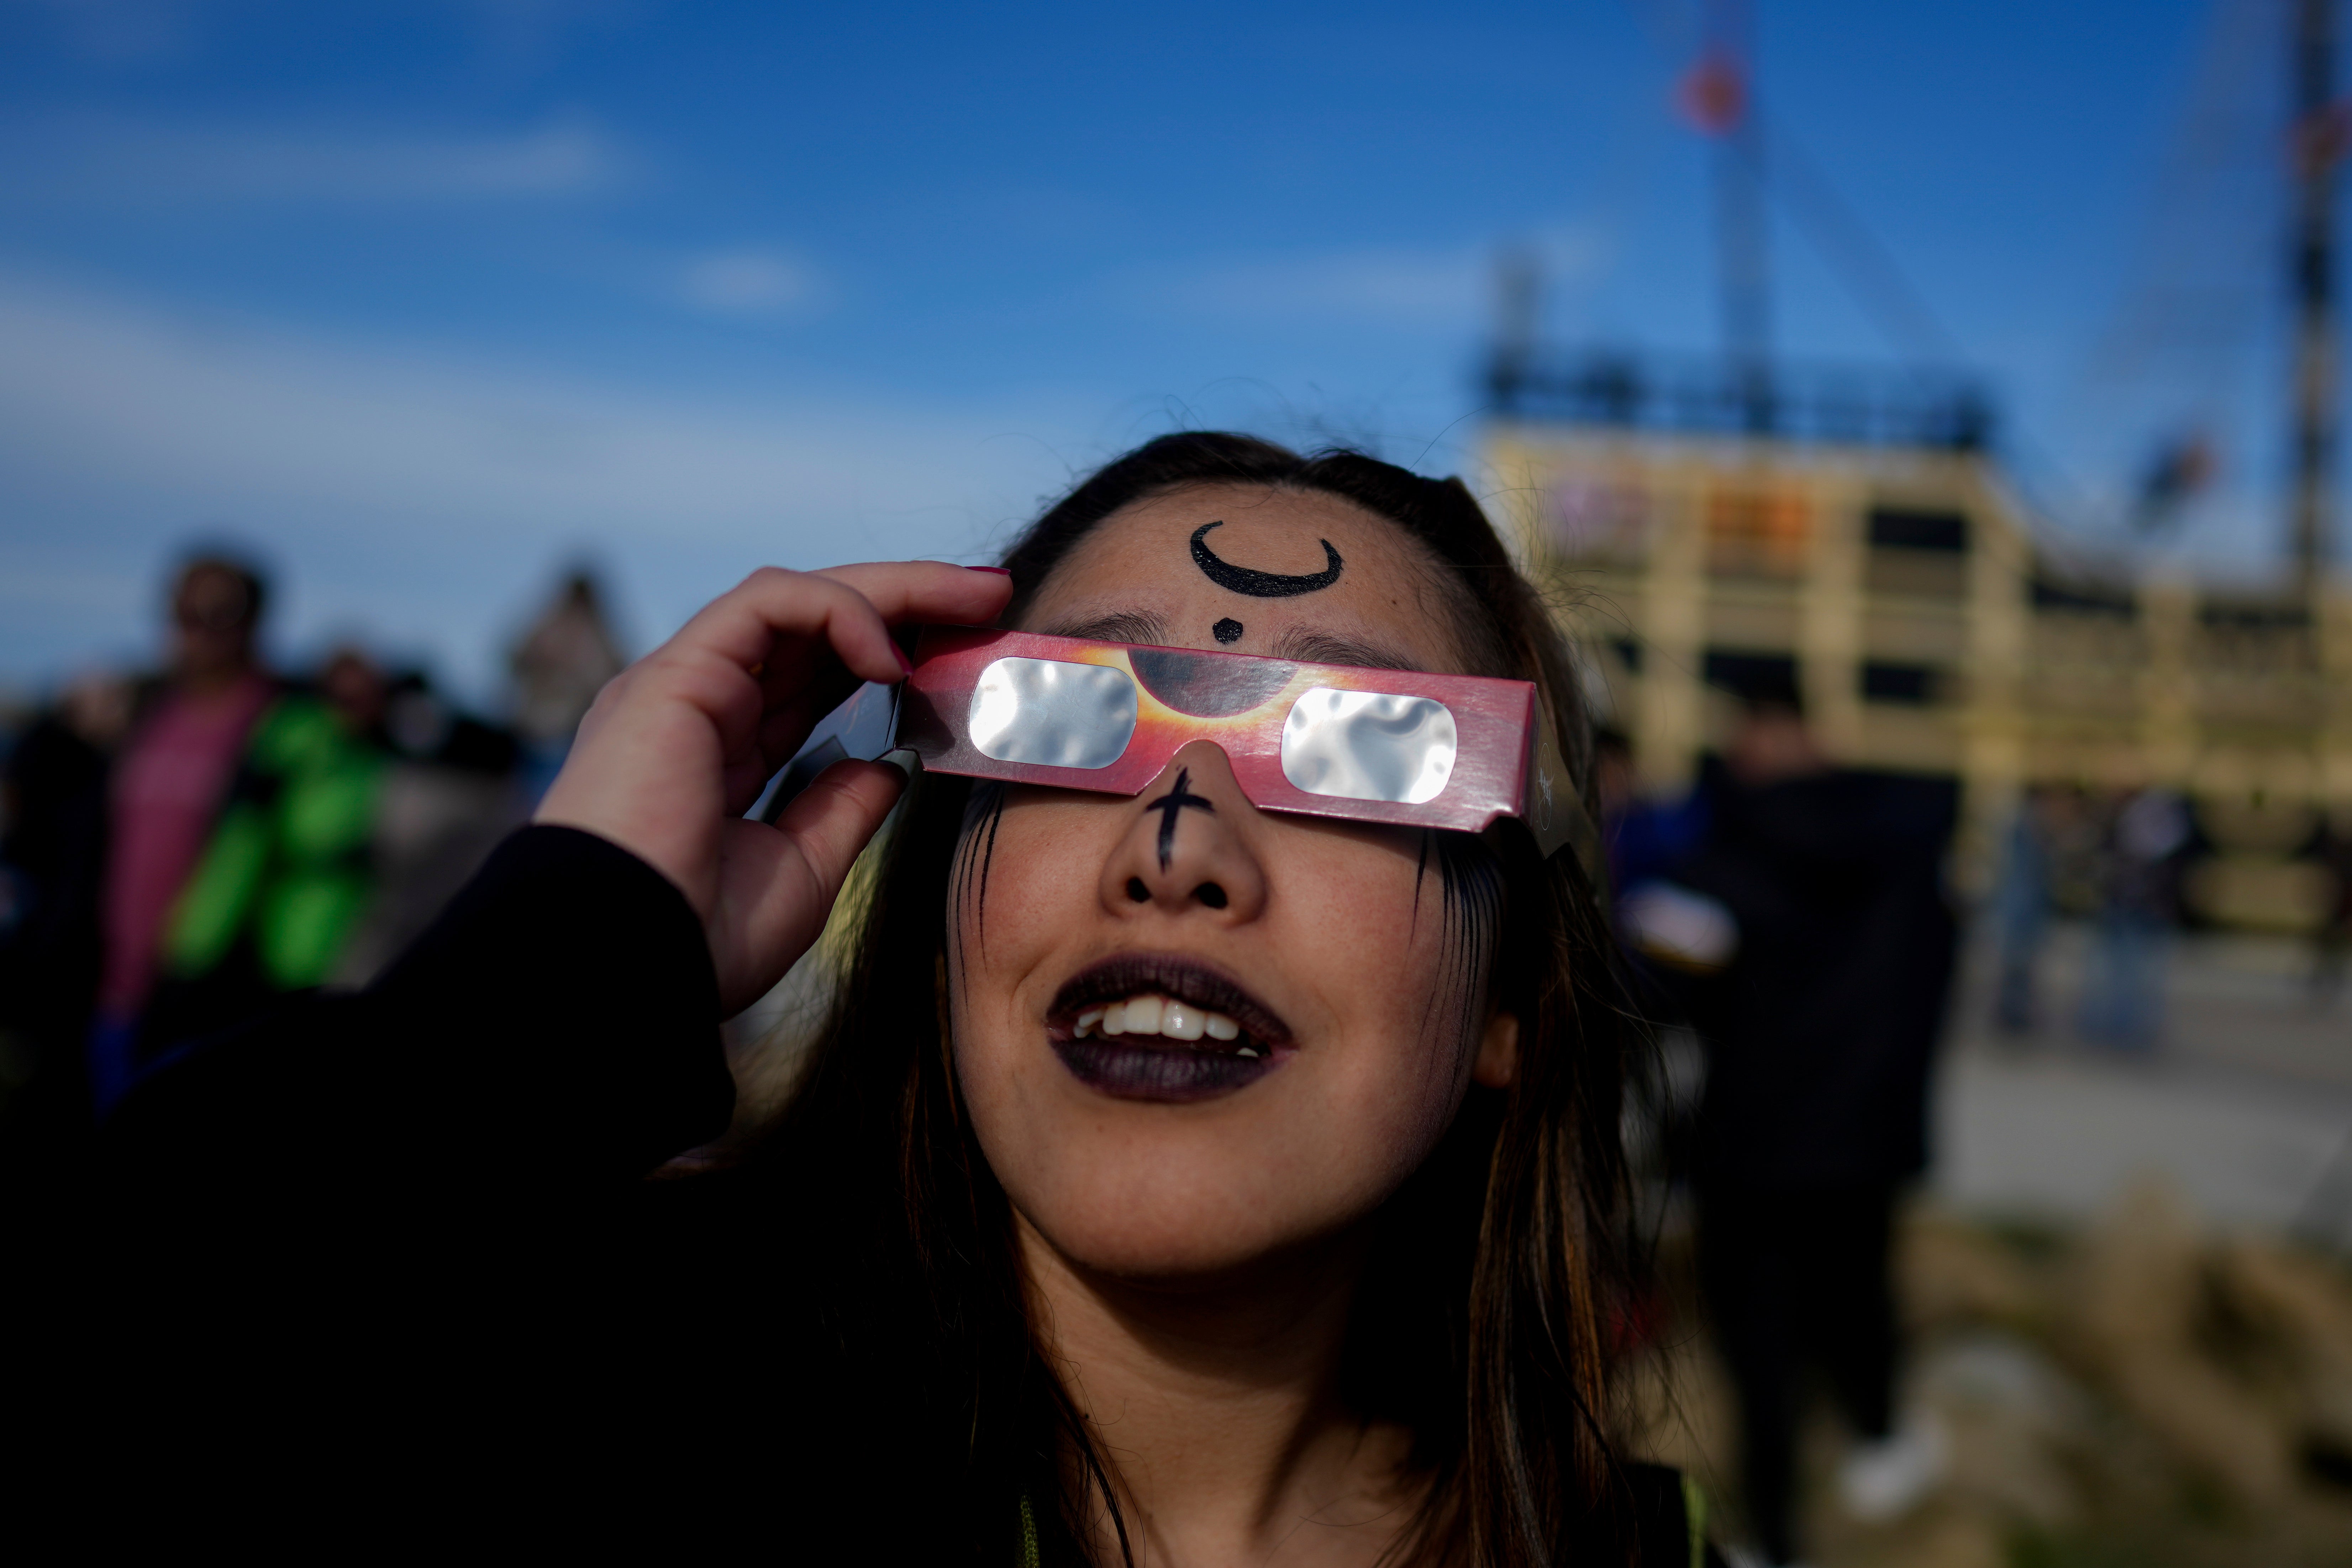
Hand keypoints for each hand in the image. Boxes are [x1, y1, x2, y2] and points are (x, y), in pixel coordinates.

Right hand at [535, 562, 1012, 1013]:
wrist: (624, 968)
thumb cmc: (700, 941)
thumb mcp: (802, 869)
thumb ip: (841, 806)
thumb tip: (893, 760)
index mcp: (721, 754)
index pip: (815, 676)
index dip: (890, 652)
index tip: (967, 649)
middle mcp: (699, 708)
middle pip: (815, 627)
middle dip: (908, 601)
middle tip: (991, 592)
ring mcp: (683, 685)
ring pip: (797, 600)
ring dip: (892, 590)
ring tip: (972, 597)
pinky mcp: (675, 674)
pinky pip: (767, 603)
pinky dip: (839, 611)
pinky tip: (892, 655)